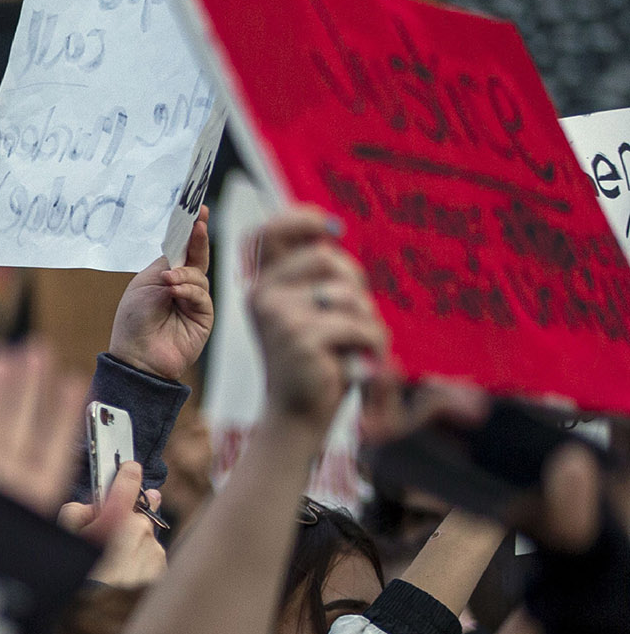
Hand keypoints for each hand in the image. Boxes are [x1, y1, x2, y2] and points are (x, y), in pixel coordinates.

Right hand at [58, 461, 165, 585]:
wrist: (99, 615)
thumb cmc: (80, 575)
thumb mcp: (66, 537)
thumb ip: (77, 512)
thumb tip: (92, 507)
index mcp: (116, 520)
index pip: (128, 485)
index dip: (128, 474)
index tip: (130, 467)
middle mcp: (141, 532)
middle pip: (136, 515)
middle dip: (125, 521)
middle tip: (107, 538)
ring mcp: (154, 552)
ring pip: (144, 538)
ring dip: (133, 544)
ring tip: (113, 567)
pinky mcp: (162, 569)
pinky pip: (151, 557)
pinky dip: (141, 562)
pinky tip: (125, 576)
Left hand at [107, 208, 213, 381]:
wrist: (137, 357)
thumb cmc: (134, 322)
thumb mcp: (144, 286)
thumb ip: (166, 267)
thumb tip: (184, 256)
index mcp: (164, 276)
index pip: (181, 249)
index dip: (190, 231)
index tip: (197, 211)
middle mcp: (182, 286)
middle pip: (197, 257)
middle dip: (199, 238)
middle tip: (200, 222)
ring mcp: (194, 301)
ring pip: (200, 276)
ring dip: (184, 275)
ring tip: (168, 283)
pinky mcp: (203, 316)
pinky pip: (201, 295)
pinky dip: (188, 290)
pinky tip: (175, 292)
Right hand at [248, 209, 387, 429]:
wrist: (298, 415)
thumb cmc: (315, 361)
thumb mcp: (310, 311)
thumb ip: (316, 275)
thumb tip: (331, 231)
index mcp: (262, 287)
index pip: (269, 233)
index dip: (301, 219)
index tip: (333, 228)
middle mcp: (262, 296)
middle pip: (325, 257)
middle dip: (354, 284)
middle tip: (352, 319)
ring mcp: (279, 315)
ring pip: (348, 293)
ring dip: (367, 321)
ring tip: (354, 347)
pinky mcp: (302, 336)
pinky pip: (360, 325)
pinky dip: (371, 345)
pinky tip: (356, 362)